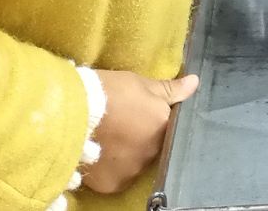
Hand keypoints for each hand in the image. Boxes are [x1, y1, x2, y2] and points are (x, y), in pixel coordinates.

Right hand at [81, 71, 198, 193]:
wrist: (72, 114)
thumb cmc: (110, 92)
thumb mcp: (140, 83)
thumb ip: (169, 89)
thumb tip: (195, 83)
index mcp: (163, 127)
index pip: (165, 128)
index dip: (150, 121)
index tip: (137, 115)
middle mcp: (153, 154)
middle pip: (150, 148)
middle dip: (139, 138)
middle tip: (119, 125)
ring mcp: (133, 172)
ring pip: (133, 164)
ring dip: (125, 155)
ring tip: (106, 139)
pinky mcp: (113, 185)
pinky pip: (115, 177)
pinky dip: (109, 169)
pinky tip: (98, 154)